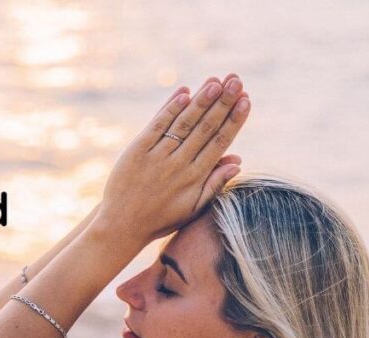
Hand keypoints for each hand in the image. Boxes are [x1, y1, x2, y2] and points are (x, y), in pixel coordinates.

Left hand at [95, 74, 249, 245]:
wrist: (122, 226)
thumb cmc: (161, 218)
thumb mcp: (193, 207)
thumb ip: (215, 184)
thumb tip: (238, 161)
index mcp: (195, 178)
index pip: (220, 142)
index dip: (234, 120)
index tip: (246, 99)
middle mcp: (178, 165)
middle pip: (205, 128)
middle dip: (223, 103)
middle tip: (236, 80)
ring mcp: (157, 156)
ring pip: (184, 124)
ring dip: (201, 101)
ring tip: (216, 81)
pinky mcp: (137, 151)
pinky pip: (157, 126)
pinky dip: (171, 108)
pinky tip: (184, 92)